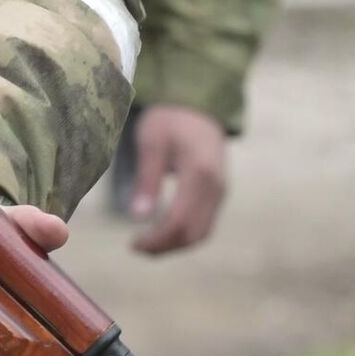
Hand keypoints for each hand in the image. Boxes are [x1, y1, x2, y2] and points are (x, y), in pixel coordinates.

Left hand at [129, 103, 227, 253]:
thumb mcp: (151, 143)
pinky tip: (162, 234)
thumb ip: (147, 179)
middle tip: (136, 248)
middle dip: (165, 247)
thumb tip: (138, 216)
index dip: (157, 238)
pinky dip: (184, 235)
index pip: (180, 220)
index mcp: (200, 174)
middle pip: (194, 232)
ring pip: (202, 232)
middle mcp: (216, 187)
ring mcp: (221, 192)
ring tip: (146, 246)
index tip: (134, 245)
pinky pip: (205, 224)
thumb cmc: (169, 120)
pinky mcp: (218, 193)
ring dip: (175, 245)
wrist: (196, 107)